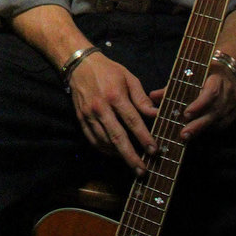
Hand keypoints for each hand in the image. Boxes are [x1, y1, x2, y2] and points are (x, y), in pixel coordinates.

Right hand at [69, 52, 157, 173]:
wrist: (80, 64)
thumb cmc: (108, 70)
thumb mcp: (129, 77)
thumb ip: (141, 98)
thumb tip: (155, 114)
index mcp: (115, 95)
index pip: (132, 121)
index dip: (144, 138)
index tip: (154, 151)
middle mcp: (101, 107)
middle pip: (117, 137)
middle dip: (131, 156)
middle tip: (143, 171)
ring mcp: (89, 114)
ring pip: (104, 141)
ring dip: (119, 155)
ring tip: (132, 164)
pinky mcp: (80, 118)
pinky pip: (92, 139)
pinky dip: (104, 150)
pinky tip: (114, 154)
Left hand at [154, 61, 235, 141]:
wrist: (228, 72)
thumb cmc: (204, 72)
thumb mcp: (191, 73)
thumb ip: (173, 85)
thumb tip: (153, 96)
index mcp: (217, 80)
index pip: (211, 94)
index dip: (199, 105)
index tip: (186, 114)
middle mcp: (228, 93)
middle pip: (214, 112)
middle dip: (198, 124)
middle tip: (183, 135)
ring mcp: (234, 104)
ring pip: (219, 121)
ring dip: (202, 129)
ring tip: (187, 136)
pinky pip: (223, 125)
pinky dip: (210, 129)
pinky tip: (199, 133)